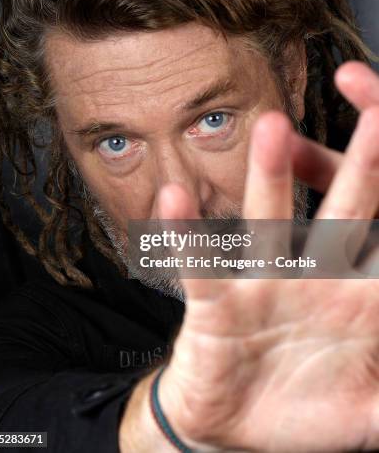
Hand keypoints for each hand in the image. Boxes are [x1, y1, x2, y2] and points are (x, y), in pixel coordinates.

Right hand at [155, 71, 378, 451]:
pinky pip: (202, 269)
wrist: (239, 428)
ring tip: (273, 126)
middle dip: (365, 162)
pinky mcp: (217, 309)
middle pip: (345, 209)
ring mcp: (263, 288)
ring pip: (268, 223)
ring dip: (269, 178)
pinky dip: (188, 237)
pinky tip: (174, 198)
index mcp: (358, 299)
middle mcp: (313, 279)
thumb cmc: (309, 408)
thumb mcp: (371, 411)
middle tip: (377, 110)